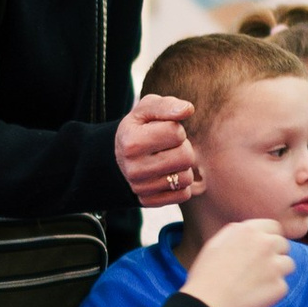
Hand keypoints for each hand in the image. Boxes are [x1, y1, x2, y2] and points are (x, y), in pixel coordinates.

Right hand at [114, 94, 199, 209]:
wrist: (120, 155)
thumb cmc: (140, 127)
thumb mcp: (147, 109)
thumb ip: (167, 105)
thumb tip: (188, 109)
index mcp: (131, 142)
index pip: (177, 132)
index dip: (176, 129)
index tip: (164, 130)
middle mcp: (133, 168)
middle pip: (185, 157)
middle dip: (183, 148)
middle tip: (170, 146)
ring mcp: (140, 188)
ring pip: (186, 178)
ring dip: (182, 167)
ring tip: (168, 159)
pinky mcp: (148, 201)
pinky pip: (183, 195)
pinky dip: (180, 185)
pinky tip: (168, 175)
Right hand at [182, 219, 292, 306]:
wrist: (207, 304)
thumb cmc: (206, 276)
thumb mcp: (217, 243)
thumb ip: (240, 234)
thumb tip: (253, 235)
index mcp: (249, 230)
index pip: (274, 227)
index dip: (270, 238)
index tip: (264, 248)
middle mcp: (265, 244)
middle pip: (283, 245)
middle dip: (275, 254)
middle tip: (259, 268)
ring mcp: (275, 266)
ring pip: (288, 264)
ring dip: (277, 272)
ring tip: (257, 282)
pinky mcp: (279, 287)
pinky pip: (283, 286)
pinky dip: (272, 292)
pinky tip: (255, 295)